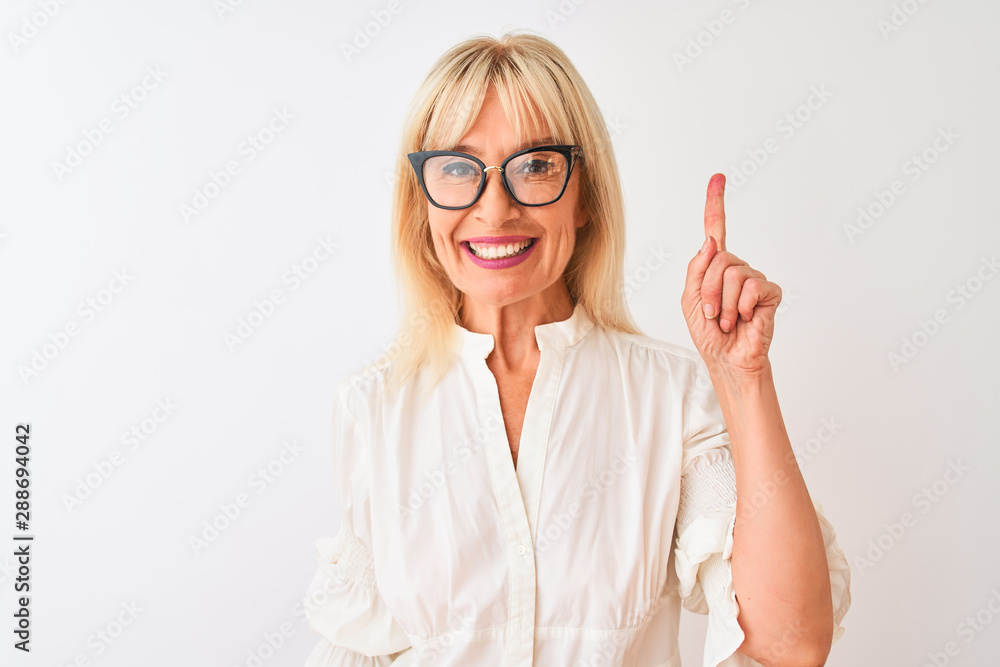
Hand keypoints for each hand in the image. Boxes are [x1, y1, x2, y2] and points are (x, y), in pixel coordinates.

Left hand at [681, 173, 781, 376]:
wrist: (727, 359)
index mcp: (715, 267)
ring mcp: (754, 279)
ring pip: (732, 273)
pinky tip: (743, 319)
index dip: (715, 204)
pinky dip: (739, 307)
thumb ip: (697, 269)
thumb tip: (710, 241)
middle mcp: (736, 268)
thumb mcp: (689, 300)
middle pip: (718, 258)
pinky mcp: (770, 293)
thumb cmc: (708, 333)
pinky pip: (751, 286)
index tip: (718, 177)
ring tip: (726, 320)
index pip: (716, 230)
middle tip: (710, 313)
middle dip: (707, 289)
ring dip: (721, 303)